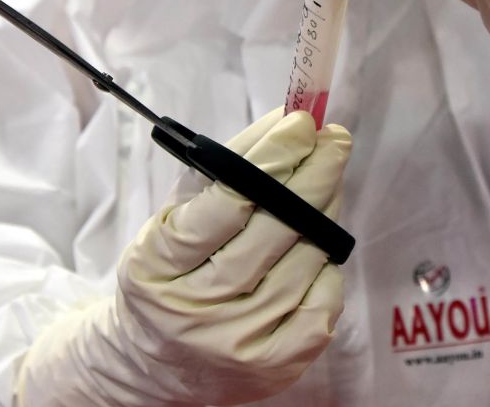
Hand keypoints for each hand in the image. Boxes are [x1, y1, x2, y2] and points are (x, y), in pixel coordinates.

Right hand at [17, 110, 350, 405]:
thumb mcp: (172, 219)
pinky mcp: (275, 365)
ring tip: (328, 183)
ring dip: (325, 213)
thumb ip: (222, 170)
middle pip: (273, 231)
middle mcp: (196, 309)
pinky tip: (318, 248)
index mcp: (159, 265)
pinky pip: (321, 304)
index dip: (272, 158)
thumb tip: (281, 123)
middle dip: (313, 176)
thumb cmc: (170, 274)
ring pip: (303, 262)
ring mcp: (239, 341)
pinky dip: (326, 269)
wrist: (155, 362)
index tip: (299, 125)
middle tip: (334, 141)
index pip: (226, 202)